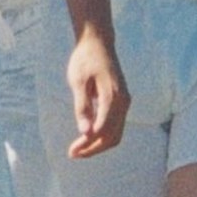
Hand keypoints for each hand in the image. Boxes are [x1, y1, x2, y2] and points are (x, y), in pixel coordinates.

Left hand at [66, 27, 127, 157]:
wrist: (98, 42)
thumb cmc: (84, 59)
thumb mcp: (77, 81)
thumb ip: (82, 106)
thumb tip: (84, 131)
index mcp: (112, 96)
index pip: (102, 130)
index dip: (88, 144)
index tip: (72, 152)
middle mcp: (123, 102)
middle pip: (112, 136)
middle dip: (93, 148)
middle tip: (73, 153)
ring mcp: (125, 102)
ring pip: (116, 133)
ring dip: (99, 144)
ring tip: (79, 149)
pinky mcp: (123, 101)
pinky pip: (116, 125)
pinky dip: (103, 135)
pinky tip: (87, 136)